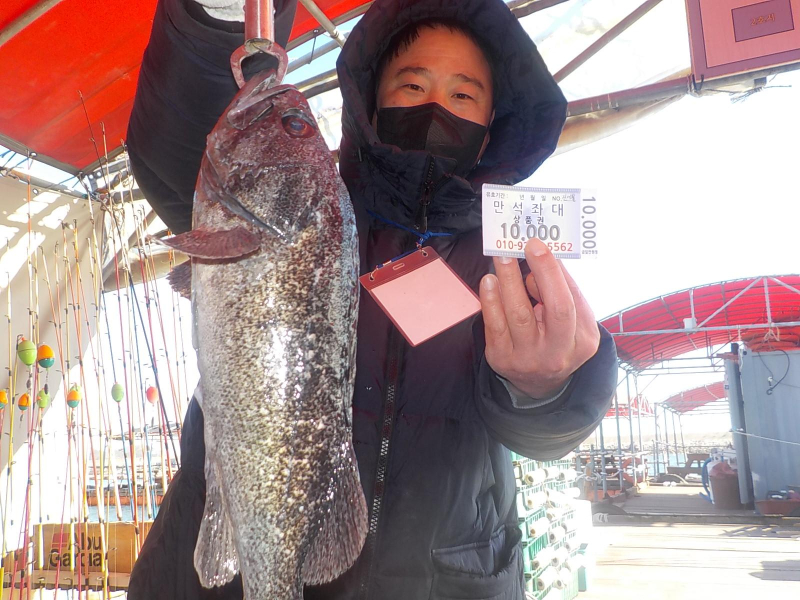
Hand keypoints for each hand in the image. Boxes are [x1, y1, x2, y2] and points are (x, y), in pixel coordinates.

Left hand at [479, 238, 599, 398]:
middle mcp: (558, 353)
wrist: (539, 382)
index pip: (570, 302)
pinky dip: (490, 301)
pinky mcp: (502, 360)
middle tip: (521, 248)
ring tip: (501, 258)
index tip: (538, 246)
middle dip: (537, 274)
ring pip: (519, 316)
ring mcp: (528, 360)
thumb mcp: (574, 322)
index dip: (553, 273)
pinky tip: (488, 282)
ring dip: (509, 282)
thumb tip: (544, 261)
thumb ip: (564, 293)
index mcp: (583, 341)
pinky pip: (495, 327)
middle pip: (553, 311)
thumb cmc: (558, 339)